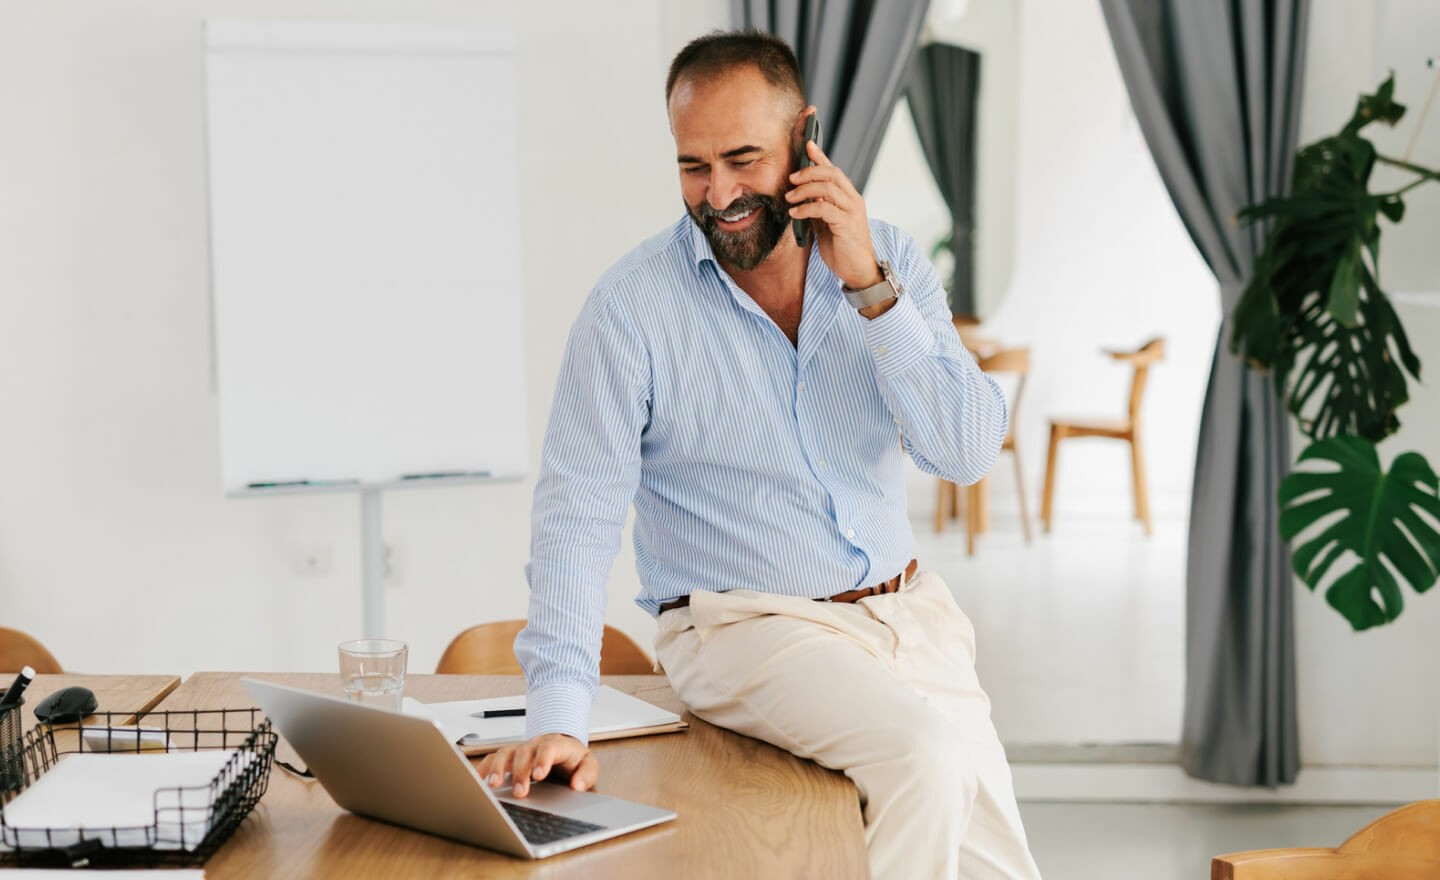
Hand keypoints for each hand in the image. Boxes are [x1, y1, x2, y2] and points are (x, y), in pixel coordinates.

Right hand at [475, 733, 597, 797]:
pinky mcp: (510, 757)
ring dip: (498, 768)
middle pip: (524, 752)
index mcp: (558, 745)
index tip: (538, 776)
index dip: (542, 760)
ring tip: (494, 785)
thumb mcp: (588, 765)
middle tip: (519, 792)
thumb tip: (577, 785)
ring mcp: (522, 749)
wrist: (564, 750)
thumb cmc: (574, 760)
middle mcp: (536, 745)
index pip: (549, 748)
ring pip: (506, 752)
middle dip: (520, 772)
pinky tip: (478, 780)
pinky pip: (494, 758)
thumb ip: (586, 775)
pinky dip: (485, 767)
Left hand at [785, 137, 882, 290]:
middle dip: (808, 172)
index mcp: (848, 198)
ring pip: (827, 188)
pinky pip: (824, 209)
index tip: (807, 145)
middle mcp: (853, 200)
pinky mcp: (847, 224)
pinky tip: (794, 214)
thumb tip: (800, 197)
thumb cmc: (842, 248)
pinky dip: (806, 208)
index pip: (834, 171)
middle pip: (831, 174)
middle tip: (791, 179)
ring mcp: (852, 211)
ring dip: (804, 190)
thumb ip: (817, 209)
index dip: (820, 156)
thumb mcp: (826, 224)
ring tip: (789, 198)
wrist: (858, 270)